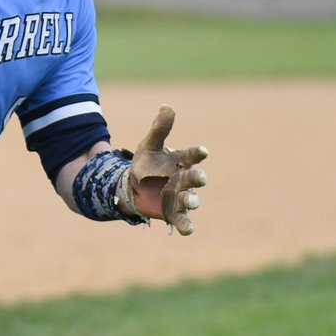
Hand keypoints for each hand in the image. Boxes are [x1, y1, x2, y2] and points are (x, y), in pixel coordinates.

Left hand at [124, 104, 208, 234]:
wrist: (133, 186)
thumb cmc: (146, 163)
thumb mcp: (149, 145)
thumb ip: (159, 128)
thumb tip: (167, 106)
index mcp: (181, 161)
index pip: (192, 156)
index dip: (197, 154)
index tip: (203, 151)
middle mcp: (184, 179)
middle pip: (194, 178)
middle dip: (197, 178)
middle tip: (200, 178)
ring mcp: (180, 196)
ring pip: (190, 199)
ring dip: (192, 200)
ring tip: (191, 201)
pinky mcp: (173, 212)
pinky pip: (182, 220)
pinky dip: (186, 225)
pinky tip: (188, 230)